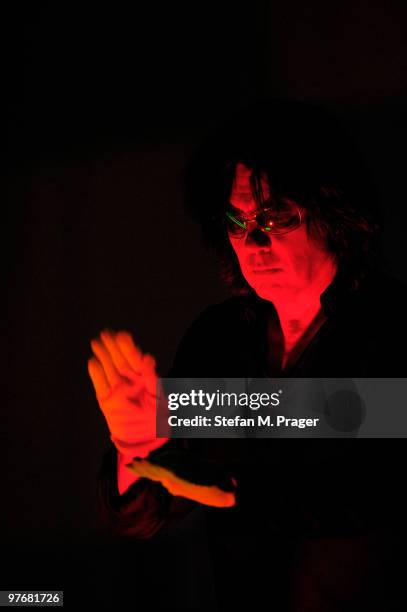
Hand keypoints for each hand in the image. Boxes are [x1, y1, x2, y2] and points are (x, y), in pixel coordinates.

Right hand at [88, 329, 168, 457]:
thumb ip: (152, 378)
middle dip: (114, 348)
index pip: (135, 360)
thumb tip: (147, 358)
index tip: (123, 336)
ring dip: (103, 356)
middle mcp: (130, 381)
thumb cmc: (156, 418)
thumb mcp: (158, 398)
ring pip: (109, 370)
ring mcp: (118, 390)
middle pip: (120, 361)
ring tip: (97, 343)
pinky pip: (100, 385)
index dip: (129, 348)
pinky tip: (92, 362)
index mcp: (144, 378)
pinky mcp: (107, 400)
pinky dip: (96, 374)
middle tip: (107, 334)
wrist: (144, 439)